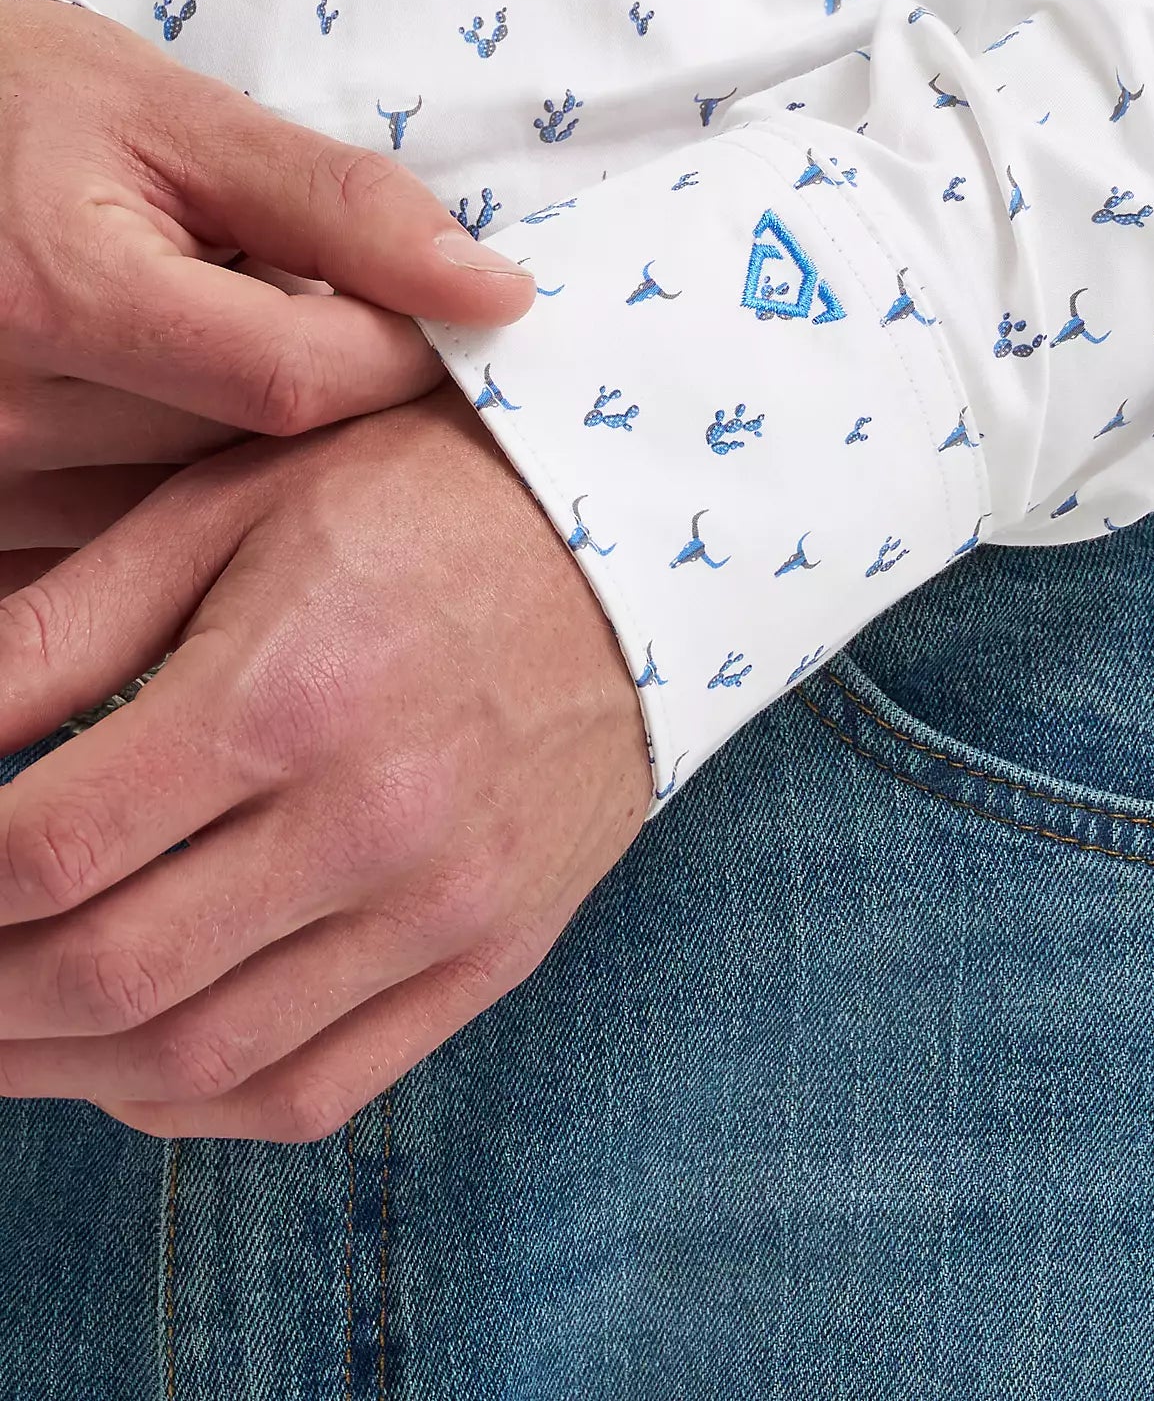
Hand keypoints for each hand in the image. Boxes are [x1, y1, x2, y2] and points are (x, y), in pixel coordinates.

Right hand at [0, 0, 534, 547]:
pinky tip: (195, 403)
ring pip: (207, 510)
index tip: (451, 314)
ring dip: (270, 444)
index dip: (401, 351)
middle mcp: (6, 408)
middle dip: (340, 395)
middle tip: (368, 325)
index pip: (292, 379)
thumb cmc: (19, 109)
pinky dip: (198, 480)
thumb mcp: (172, 113)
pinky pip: (141, 535)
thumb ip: (335, 206)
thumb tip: (491, 291)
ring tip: (260, 347)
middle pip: (255, 453)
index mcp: (56, 292)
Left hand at [0, 387, 652, 1141]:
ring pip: (198, 1061)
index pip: (42, 851)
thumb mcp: (230, 510)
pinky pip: (314, 1092)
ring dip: (57, 1068)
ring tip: (1, 1026)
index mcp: (281, 695)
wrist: (640, 541)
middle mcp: (367, 823)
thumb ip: (62, 627)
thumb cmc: (418, 500)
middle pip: (105, 978)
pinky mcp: (493, 951)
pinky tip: (130, 1063)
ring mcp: (442, 905)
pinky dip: (191, 1103)